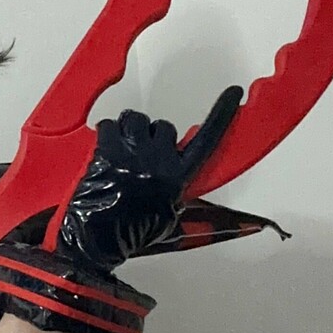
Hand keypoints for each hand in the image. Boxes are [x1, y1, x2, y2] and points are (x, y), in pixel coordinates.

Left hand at [56, 87, 242, 274]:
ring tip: (120, 149)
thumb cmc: (131, 234)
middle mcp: (160, 160)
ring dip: (128, 130)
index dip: (222, 114)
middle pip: (164, 126)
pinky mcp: (108, 150)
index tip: (233, 93)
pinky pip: (110, 125)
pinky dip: (105, 133)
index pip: (207, 138)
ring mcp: (134, 153)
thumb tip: (174, 188)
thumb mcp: (168, 219)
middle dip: (151, 135)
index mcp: (179, 176)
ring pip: (136, 120)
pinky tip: (102, 151)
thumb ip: (175, 196)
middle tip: (138, 153)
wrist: (99, 239)